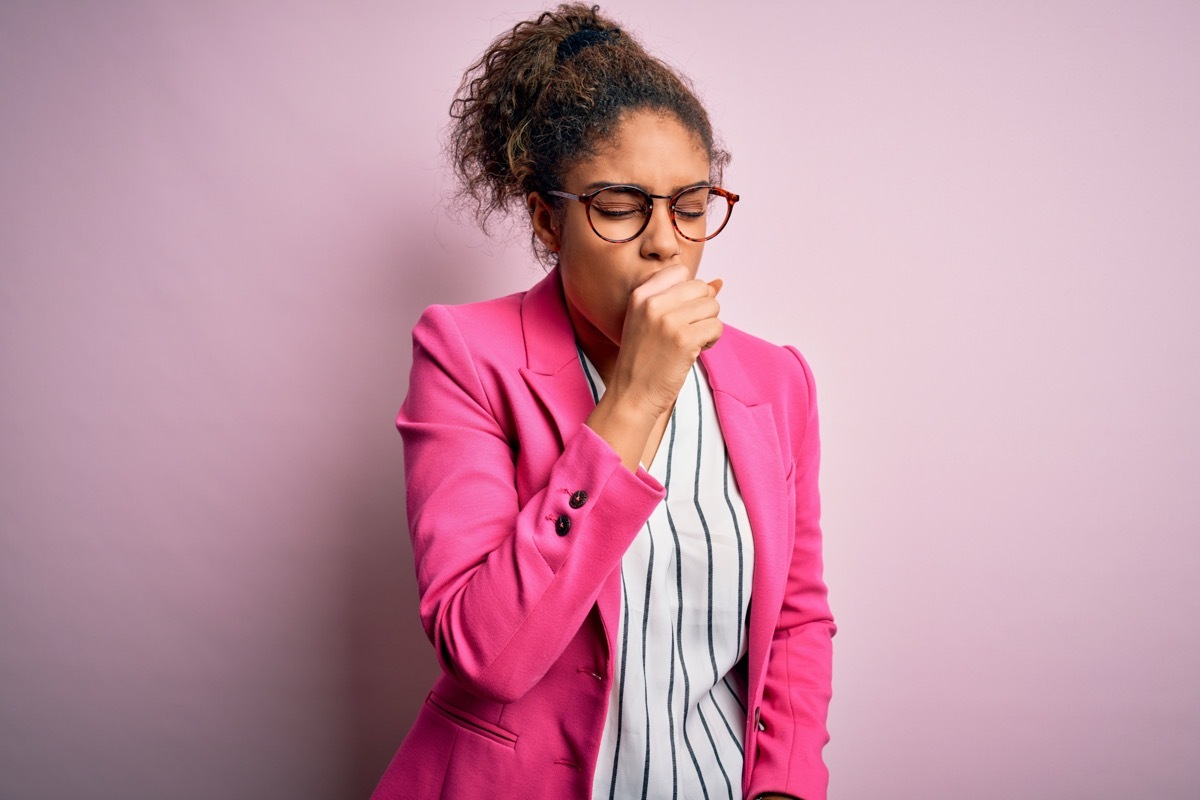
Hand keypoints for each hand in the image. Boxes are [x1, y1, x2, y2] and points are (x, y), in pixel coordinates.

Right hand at [608, 265, 722, 419]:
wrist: (632, 394)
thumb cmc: (643, 359)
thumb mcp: (651, 321)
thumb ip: (681, 299)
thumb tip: (719, 283)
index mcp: (641, 295)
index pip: (680, 271)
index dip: (689, 292)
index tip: (679, 313)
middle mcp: (653, 303)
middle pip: (700, 288)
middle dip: (702, 309)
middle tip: (688, 330)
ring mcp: (668, 320)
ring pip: (712, 306)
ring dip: (708, 325)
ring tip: (691, 342)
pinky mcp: (684, 339)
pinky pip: (716, 326)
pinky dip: (712, 340)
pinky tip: (695, 351)